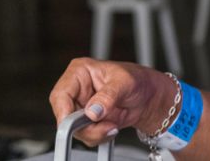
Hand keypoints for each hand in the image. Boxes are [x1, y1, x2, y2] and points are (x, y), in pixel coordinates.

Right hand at [49, 58, 176, 145]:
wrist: (148, 96)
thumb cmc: (137, 80)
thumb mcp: (125, 83)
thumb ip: (108, 96)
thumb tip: (93, 110)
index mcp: (80, 72)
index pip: (60, 94)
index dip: (64, 112)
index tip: (75, 124)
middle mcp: (77, 90)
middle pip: (65, 116)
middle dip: (85, 127)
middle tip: (106, 125)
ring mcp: (81, 107)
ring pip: (74, 130)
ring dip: (95, 133)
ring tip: (113, 124)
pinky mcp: (87, 121)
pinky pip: (85, 136)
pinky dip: (99, 136)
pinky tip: (112, 127)